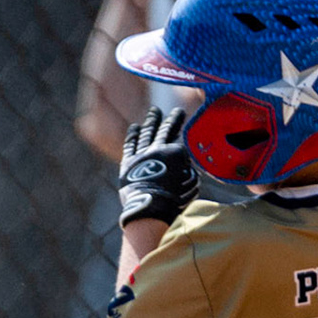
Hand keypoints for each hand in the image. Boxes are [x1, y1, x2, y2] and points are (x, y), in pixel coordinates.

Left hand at [118, 107, 198, 227]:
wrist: (149, 205)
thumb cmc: (173, 199)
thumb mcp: (189, 183)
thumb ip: (187, 171)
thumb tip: (184, 166)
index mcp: (176, 153)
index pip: (180, 145)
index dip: (183, 147)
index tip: (185, 146)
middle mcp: (159, 149)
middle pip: (167, 130)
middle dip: (173, 119)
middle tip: (177, 111)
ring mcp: (142, 153)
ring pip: (148, 133)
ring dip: (152, 121)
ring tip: (154, 111)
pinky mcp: (128, 161)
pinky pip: (131, 144)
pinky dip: (133, 135)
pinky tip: (135, 127)